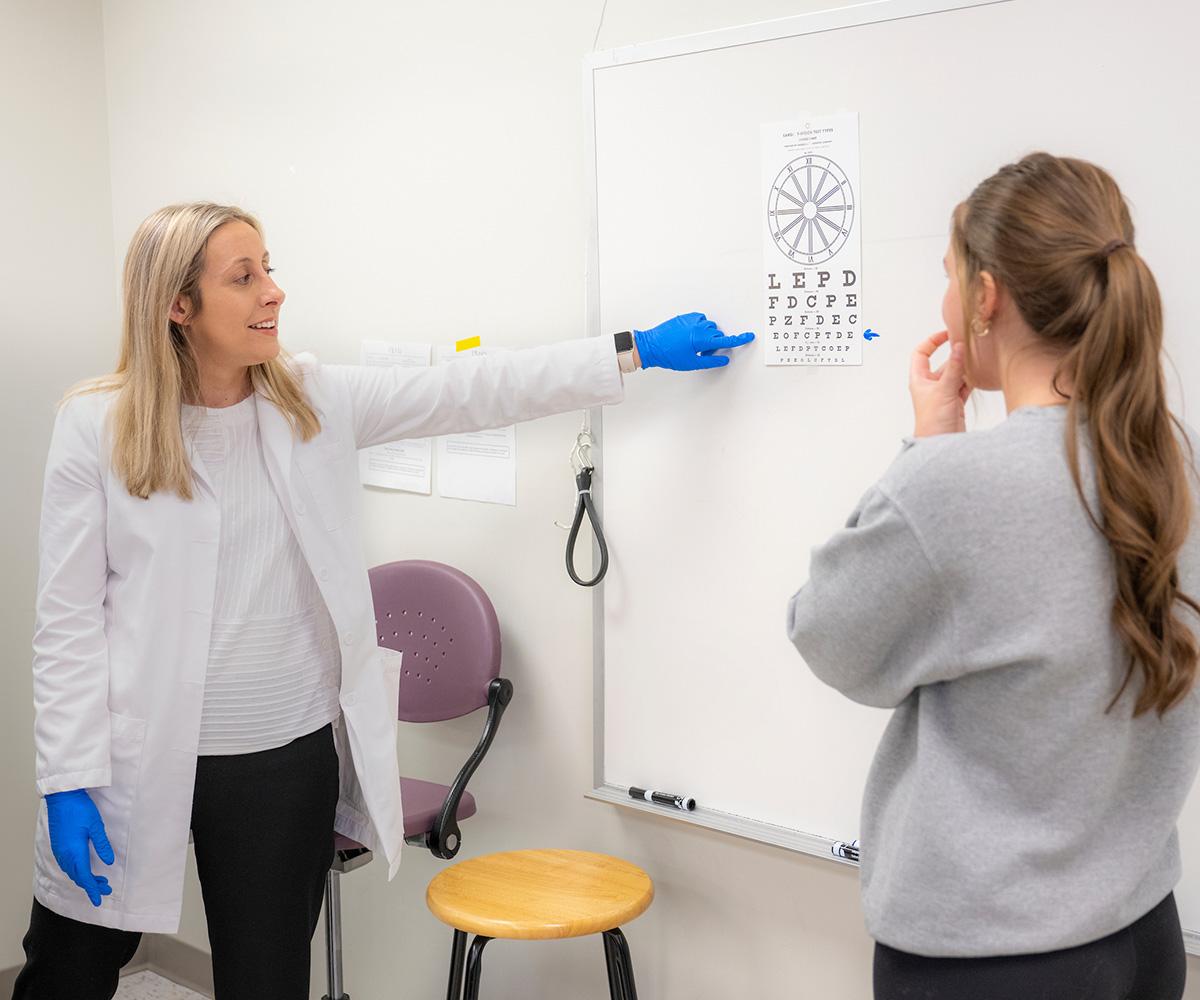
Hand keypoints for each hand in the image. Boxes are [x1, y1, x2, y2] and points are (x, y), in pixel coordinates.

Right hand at [45, 789, 114, 906]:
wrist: (62, 796)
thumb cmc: (80, 808)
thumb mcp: (95, 826)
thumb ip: (102, 845)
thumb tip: (108, 862)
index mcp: (74, 851)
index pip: (84, 876)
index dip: (92, 889)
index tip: (99, 899)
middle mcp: (64, 854)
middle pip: (78, 876)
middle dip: (91, 885)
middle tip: (107, 888)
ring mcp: (59, 850)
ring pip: (72, 871)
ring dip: (85, 877)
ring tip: (100, 880)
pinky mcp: (58, 845)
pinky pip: (67, 864)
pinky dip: (77, 870)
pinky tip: (86, 868)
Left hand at [634, 313, 754, 370]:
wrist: (650, 345)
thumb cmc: (668, 355)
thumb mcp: (691, 363)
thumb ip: (710, 361)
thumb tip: (724, 360)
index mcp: (701, 339)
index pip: (725, 340)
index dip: (739, 339)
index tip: (749, 336)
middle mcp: (699, 326)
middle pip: (717, 335)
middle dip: (714, 345)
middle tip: (702, 354)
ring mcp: (692, 320)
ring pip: (709, 328)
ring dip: (707, 337)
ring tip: (694, 346)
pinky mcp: (686, 317)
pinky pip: (700, 321)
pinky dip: (700, 328)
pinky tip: (690, 337)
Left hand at [909, 331, 970, 436]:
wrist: (939, 445)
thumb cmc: (932, 422)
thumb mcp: (944, 390)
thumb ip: (953, 368)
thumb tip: (958, 347)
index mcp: (919, 380)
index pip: (921, 354)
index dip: (932, 342)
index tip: (947, 334)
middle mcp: (930, 385)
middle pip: (943, 363)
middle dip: (956, 355)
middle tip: (971, 345)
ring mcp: (943, 394)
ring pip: (956, 374)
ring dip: (966, 368)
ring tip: (979, 358)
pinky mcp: (955, 403)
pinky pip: (964, 386)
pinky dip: (972, 380)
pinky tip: (981, 374)